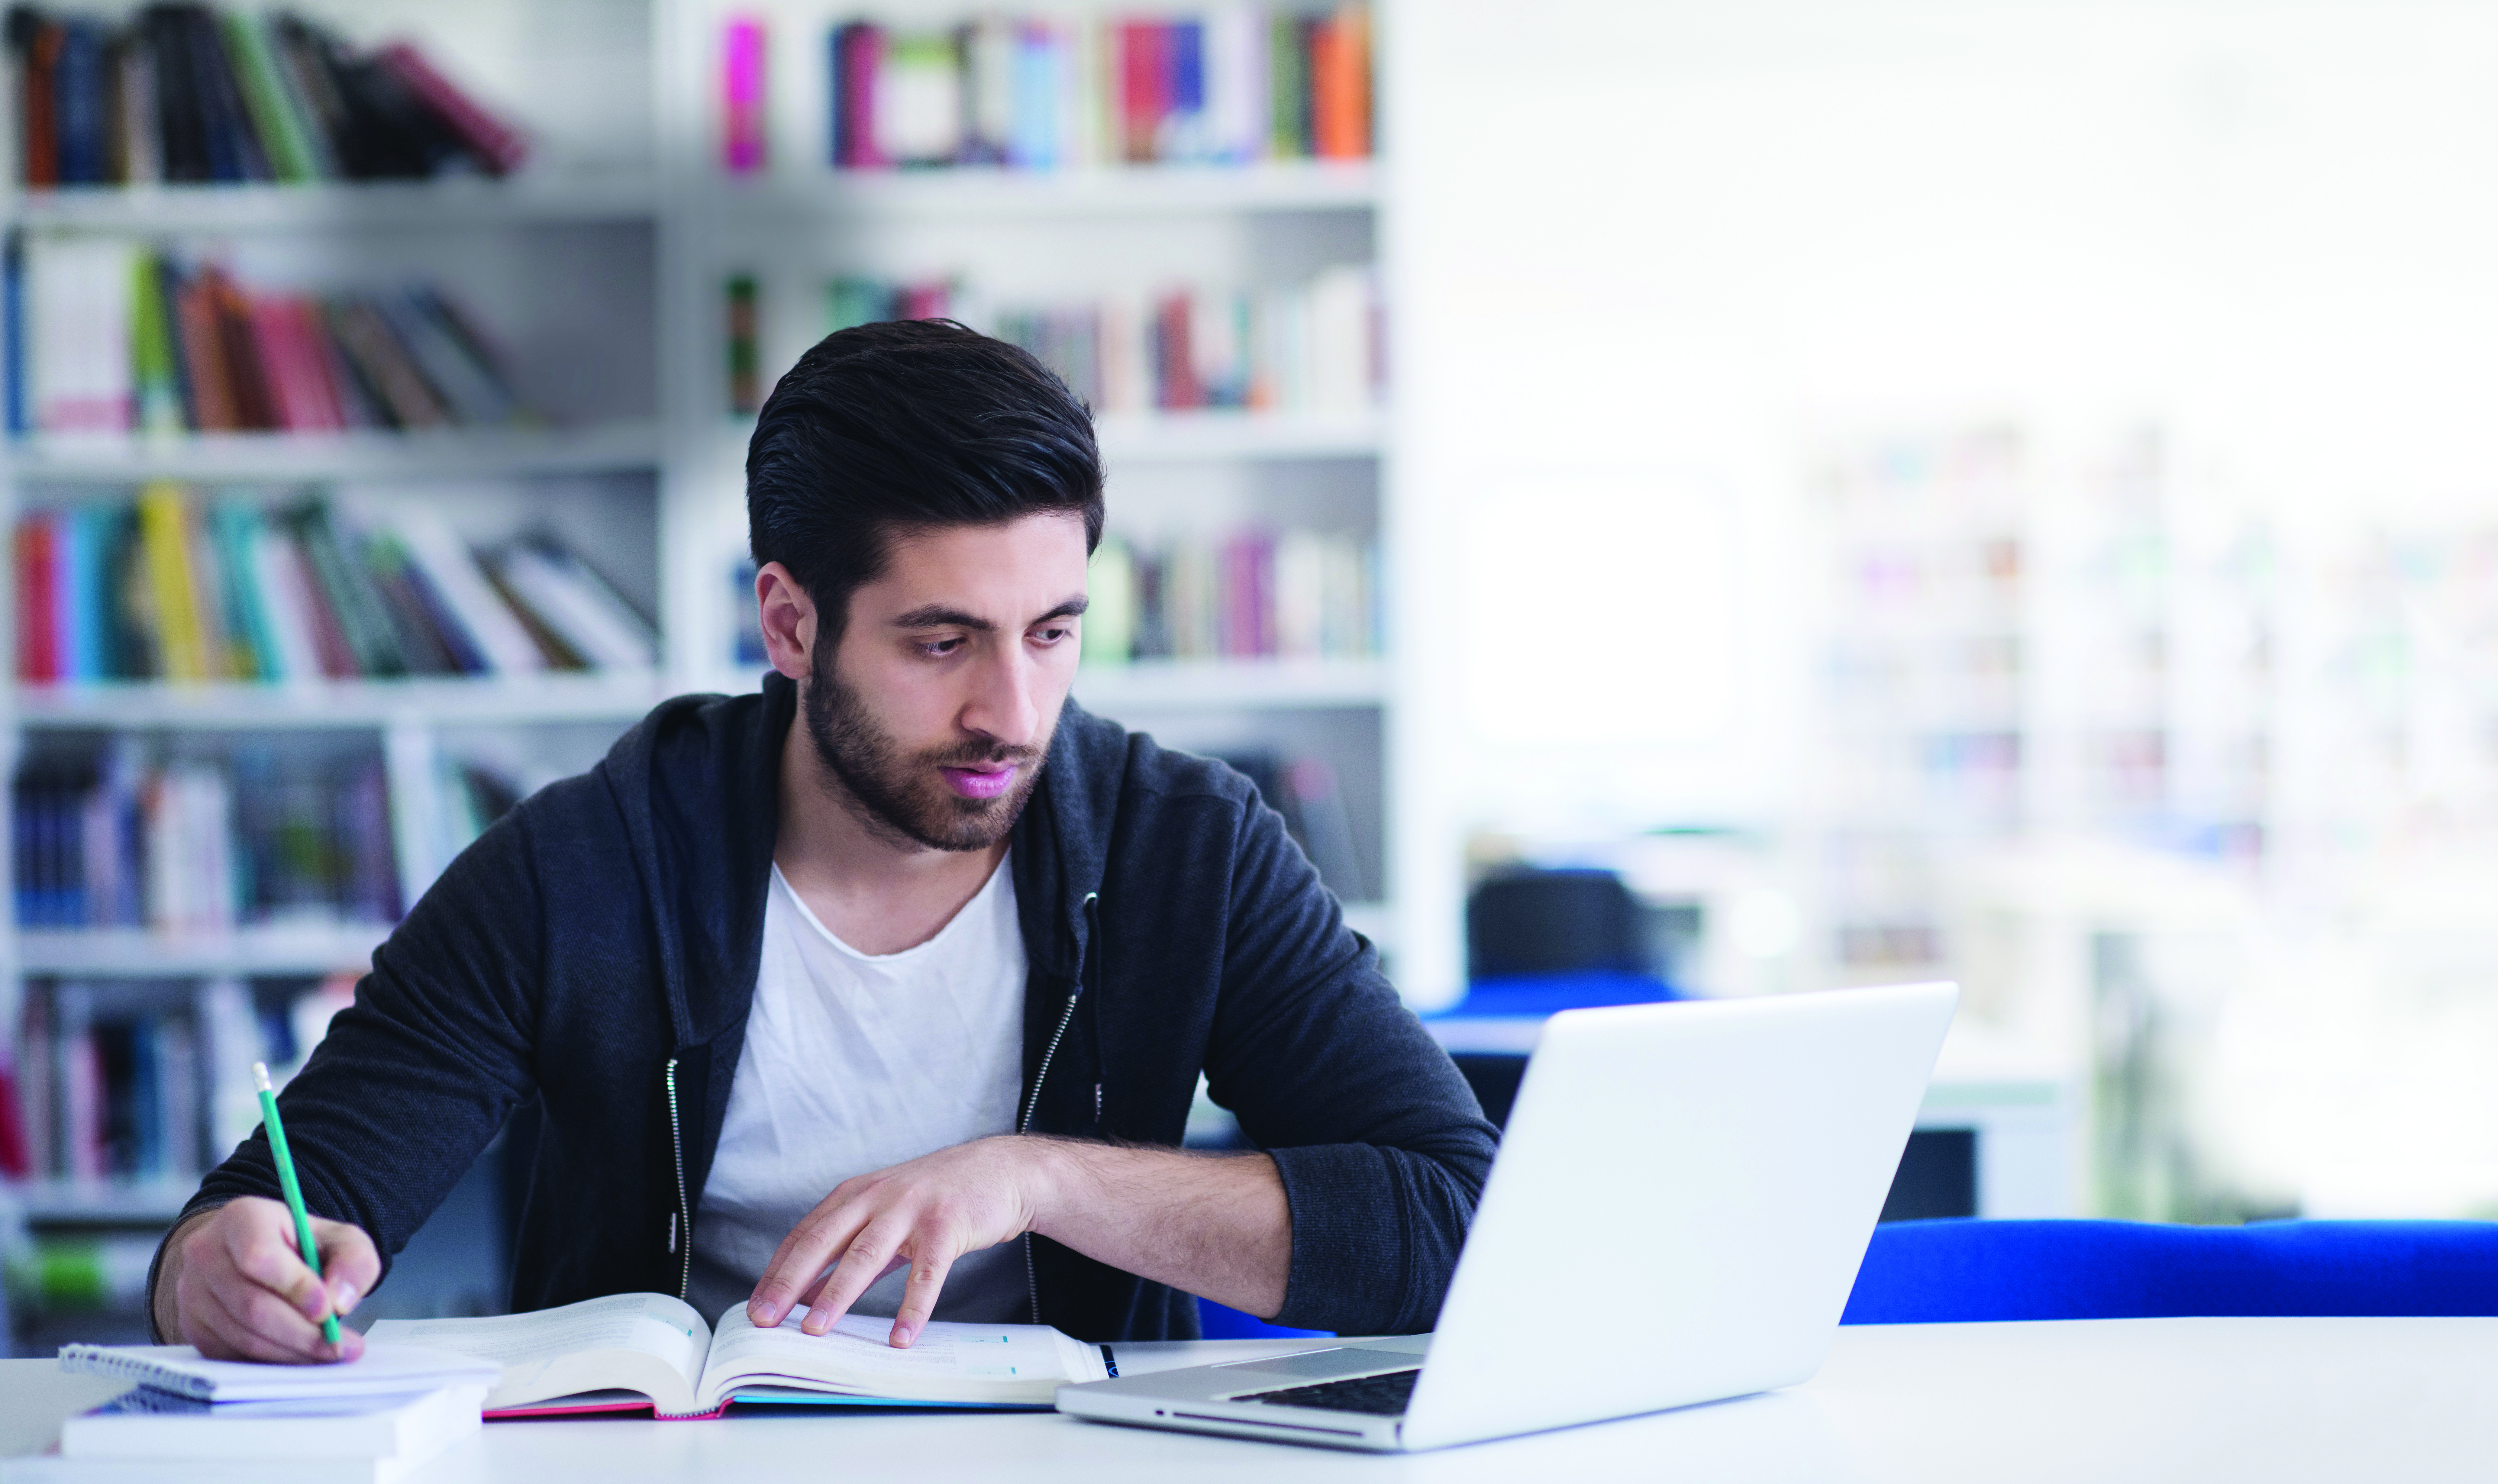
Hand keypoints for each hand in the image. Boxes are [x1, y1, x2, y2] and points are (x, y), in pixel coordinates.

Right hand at [155, 1197, 379, 1362]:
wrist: (256, 1255)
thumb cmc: (300, 1245)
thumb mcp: (341, 1240)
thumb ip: (353, 1261)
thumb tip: (339, 1300)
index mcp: (242, 1218)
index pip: (260, 1257)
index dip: (295, 1287)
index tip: (327, 1309)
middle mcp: (206, 1252)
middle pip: (252, 1304)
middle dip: (301, 1332)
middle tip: (338, 1345)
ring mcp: (192, 1291)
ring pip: (242, 1334)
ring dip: (290, 1352)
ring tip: (327, 1354)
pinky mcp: (192, 1325)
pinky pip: (230, 1353)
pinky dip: (269, 1361)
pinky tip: (298, 1357)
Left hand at [747, 1135, 1058, 1348]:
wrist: (1001, 1171)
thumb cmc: (939, 1197)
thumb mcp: (887, 1218)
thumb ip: (850, 1253)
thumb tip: (810, 1295)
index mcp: (857, 1194)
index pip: (806, 1234)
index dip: (777, 1270)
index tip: (755, 1305)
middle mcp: (878, 1196)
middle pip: (823, 1241)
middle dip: (789, 1281)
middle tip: (765, 1318)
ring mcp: (912, 1208)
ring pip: (866, 1254)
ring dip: (837, 1294)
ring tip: (815, 1329)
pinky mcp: (946, 1224)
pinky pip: (926, 1272)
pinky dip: (912, 1307)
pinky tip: (900, 1336)